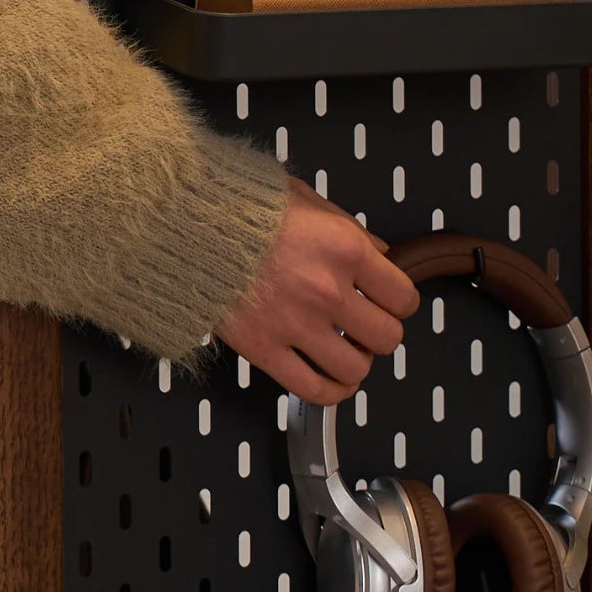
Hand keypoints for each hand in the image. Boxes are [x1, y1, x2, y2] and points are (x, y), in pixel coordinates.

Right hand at [216, 179, 418, 405]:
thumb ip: (348, 229)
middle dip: (380, 334)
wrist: (188, 226)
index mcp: (345, 250)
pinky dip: (332, 392)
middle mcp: (328, 291)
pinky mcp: (265, 350)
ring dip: (357, 363)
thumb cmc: (241, 207)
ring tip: (346, 351)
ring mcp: (297, 325)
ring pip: (355, 368)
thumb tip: (379, 255)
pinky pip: (314, 389)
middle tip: (366, 327)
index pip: (403, 296)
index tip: (389, 303)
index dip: (400, 302)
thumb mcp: (307, 198)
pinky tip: (333, 382)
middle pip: (387, 337)